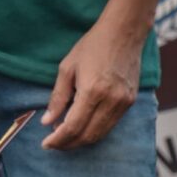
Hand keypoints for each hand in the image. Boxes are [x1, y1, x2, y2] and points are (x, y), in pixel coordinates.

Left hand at [41, 18, 144, 149]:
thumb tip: (47, 122)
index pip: (73, 127)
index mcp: (92, 91)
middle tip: (53, 143)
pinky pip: (110, 125)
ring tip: (64, 136)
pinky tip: (81, 126)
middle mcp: (111, 100)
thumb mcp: (66, 69)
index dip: (57, 139)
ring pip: (100, 134)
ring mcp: (123, 102)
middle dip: (67, 144)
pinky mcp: (130, 101)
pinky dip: (94, 131)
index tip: (45, 143)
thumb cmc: (92, 46)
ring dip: (80, 140)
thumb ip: (57, 98)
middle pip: (87, 135)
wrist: (123, 32)